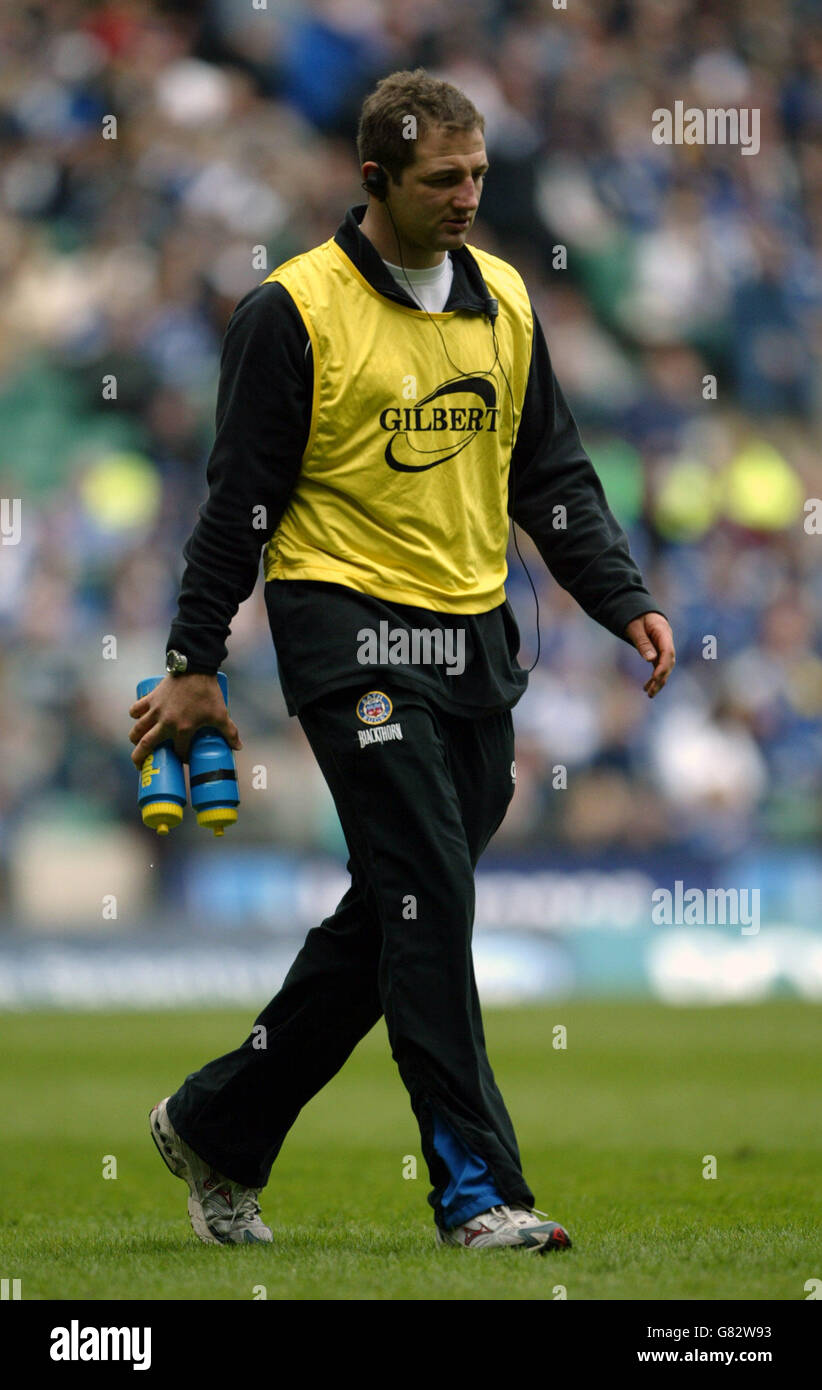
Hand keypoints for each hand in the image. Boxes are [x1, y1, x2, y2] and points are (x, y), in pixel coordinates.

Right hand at [128, 673, 242, 766]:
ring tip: (135, 743)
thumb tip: (238, 747)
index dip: (181, 758)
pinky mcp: (151, 698)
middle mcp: (166, 722)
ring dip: (134, 738)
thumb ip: (230, 731)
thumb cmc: (208, 693)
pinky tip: (136, 718)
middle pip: (147, 745)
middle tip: (138, 764)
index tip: (183, 759)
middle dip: (139, 757)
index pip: (179, 751)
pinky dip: (134, 714)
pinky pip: (136, 709)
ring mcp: (156, 710)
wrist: (195, 668)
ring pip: (138, 729)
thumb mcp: (221, 714)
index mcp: (184, 729)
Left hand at [624, 612, 674, 697]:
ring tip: (649, 694)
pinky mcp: (658, 653)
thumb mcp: (635, 627)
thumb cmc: (636, 617)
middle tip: (651, 691)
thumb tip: (651, 659)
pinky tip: (647, 688)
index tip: (655, 677)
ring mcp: (664, 647)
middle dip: (661, 678)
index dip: (663, 666)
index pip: (667, 651)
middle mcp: (666, 641)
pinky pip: (659, 667)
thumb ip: (643, 642)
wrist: (640, 611)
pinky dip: (654, 678)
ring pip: (665, 667)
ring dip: (658, 681)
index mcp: (663, 632)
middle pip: (668, 662)